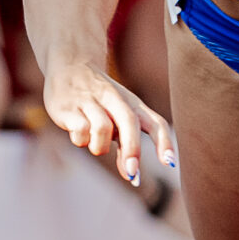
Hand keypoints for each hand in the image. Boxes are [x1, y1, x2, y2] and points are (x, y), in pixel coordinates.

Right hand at [41, 50, 175, 185]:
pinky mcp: (68, 107)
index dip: (164, 143)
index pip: (155, 122)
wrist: (69, 63)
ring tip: (95, 143)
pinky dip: (81, 140)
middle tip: (132, 173)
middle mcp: (114, 99)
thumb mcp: (117, 118)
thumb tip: (132, 177)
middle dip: (132, 149)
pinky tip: (78, 134)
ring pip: (103, 129)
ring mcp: (90, 101)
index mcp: (132, 104)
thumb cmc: (100, 99)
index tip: (170, 164)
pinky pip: (81, 130)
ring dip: (100, 147)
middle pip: (129, 122)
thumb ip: (125, 147)